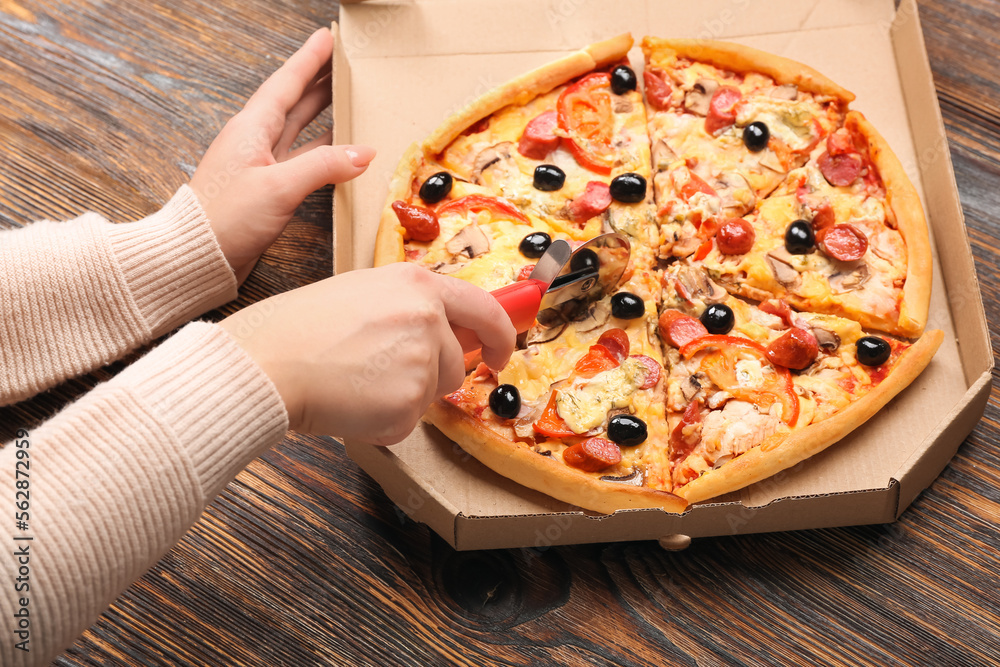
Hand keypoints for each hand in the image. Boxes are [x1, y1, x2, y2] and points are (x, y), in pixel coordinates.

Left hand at [190, 28, 374, 283]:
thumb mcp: (278, 187)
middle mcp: (255, 142)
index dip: (308, 60)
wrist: (196, 257)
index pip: (286, 84)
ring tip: (347, 101)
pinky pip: (301, 161)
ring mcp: (260, 167)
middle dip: (319, 82)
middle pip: (294, 103)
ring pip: (299, 131)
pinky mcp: (266, 191)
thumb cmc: (224, 218)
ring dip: (323, 116)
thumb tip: (363, 152)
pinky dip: (323, 154)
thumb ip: (323, 166)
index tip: (327, 38)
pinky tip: (340, 154)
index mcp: (251, 129)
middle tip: (344, 65)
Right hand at [219, 264, 515, 444]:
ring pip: (432, 394)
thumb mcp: (363, 293)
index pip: (483, 309)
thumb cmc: (300, 327)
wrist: (266, 361)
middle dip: (428, 375)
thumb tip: (448, 336)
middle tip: (376, 372)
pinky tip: (350, 402)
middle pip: (455, 363)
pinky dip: (382, 422)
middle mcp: (427, 318)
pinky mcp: (408, 403)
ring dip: (402, 397)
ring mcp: (421, 361)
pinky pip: (408, 423)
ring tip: (355, 380)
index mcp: (417, 284)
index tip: (498, 353)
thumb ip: (410, 307)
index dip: (499, 335)